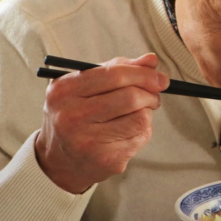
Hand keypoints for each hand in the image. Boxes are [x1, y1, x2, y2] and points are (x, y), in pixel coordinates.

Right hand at [35, 54, 168, 193]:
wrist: (61, 160)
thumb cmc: (77, 113)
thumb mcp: (87, 86)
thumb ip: (118, 68)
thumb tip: (151, 60)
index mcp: (64, 90)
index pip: (114, 74)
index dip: (143, 74)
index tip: (160, 78)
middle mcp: (72, 116)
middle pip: (130, 97)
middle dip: (150, 94)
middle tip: (154, 95)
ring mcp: (88, 141)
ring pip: (140, 118)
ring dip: (147, 113)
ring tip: (138, 113)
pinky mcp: (105, 160)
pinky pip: (140, 137)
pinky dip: (143, 131)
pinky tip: (129, 132)